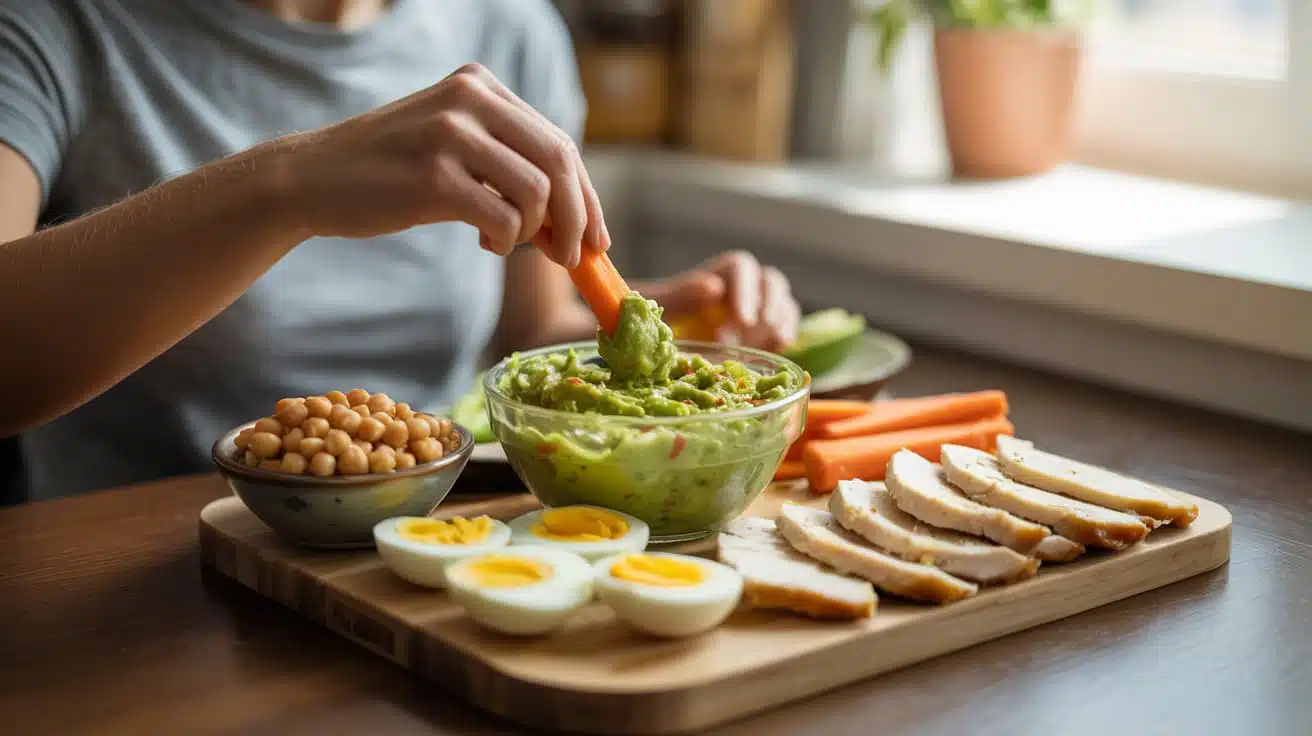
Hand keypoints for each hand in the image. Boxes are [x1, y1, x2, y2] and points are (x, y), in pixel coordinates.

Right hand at [277, 63, 607, 267]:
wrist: (311, 178)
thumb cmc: (390, 172)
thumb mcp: (452, 144)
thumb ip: (507, 162)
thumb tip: (575, 220)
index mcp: (481, 85)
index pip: (559, 142)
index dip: (587, 196)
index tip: (597, 238)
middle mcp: (470, 99)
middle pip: (559, 163)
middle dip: (578, 220)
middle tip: (574, 258)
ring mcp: (451, 135)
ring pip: (537, 193)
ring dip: (535, 234)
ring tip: (507, 243)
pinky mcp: (433, 176)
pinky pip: (503, 218)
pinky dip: (505, 241)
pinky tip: (485, 244)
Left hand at [640, 251, 800, 351]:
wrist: (653, 348)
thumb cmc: (649, 322)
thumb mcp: (658, 309)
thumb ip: (680, 296)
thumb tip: (712, 287)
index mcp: (713, 276)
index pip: (740, 267)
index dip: (745, 289)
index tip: (742, 318)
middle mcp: (738, 290)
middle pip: (770, 281)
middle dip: (770, 302)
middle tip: (761, 327)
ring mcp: (754, 312)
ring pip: (783, 303)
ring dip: (782, 319)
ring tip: (774, 338)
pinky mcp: (761, 336)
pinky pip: (783, 328)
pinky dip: (786, 335)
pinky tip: (781, 346)